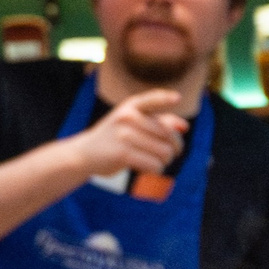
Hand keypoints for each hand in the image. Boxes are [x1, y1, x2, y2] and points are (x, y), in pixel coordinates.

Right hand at [68, 89, 186, 177]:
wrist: (84, 154)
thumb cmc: (115, 139)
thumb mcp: (132, 124)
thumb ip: (158, 122)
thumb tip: (184, 126)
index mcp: (130, 106)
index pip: (151, 99)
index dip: (165, 98)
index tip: (177, 99)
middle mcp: (127, 117)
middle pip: (168, 134)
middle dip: (174, 148)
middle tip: (170, 155)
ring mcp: (123, 134)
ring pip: (164, 152)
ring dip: (165, 161)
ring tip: (158, 162)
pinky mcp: (122, 153)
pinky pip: (154, 164)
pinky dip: (157, 170)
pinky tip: (150, 169)